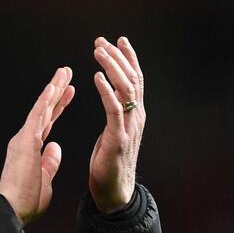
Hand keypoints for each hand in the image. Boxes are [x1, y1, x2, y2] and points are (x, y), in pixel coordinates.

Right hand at [0, 67, 74, 225]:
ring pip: (42, 109)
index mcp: (30, 152)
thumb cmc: (24, 203)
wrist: (11, 209)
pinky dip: (46, 100)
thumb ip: (50, 164)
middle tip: (67, 75)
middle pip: (45, 111)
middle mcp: (25, 141)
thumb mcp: (44, 182)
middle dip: (57, 92)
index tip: (68, 94)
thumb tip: (56, 148)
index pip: (47, 124)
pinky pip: (37, 116)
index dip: (58, 107)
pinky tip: (54, 86)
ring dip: (54, 89)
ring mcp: (24, 139)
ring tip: (64, 72)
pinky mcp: (25, 141)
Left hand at [89, 36, 145, 212]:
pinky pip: (113, 110)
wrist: (113, 193)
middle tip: (102, 41)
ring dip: (111, 67)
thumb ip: (116, 116)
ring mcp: (129, 127)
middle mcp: (136, 117)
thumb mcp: (114, 134)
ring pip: (125, 89)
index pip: (134, 80)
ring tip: (98, 52)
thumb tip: (114, 101)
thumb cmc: (109, 166)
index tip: (118, 40)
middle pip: (131, 79)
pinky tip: (97, 77)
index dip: (127, 58)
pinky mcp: (118, 139)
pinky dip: (106, 91)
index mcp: (134, 115)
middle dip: (117, 57)